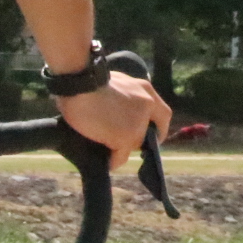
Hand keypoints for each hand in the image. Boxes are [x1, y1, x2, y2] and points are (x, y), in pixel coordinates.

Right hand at [56, 71, 171, 170]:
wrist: (80, 82)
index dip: (156, 126)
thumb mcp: (112, 82)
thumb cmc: (85, 79)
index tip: (147, 132)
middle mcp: (147, 104)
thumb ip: (122, 93)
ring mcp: (138, 121)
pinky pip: (121, 156)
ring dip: (125, 149)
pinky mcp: (126, 136)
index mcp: (144, 89)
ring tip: (112, 153)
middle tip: (130, 146)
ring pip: (136, 143)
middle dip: (143, 139)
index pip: (161, 112)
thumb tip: (113, 104)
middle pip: (154, 130)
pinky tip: (107, 163)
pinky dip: (114, 161)